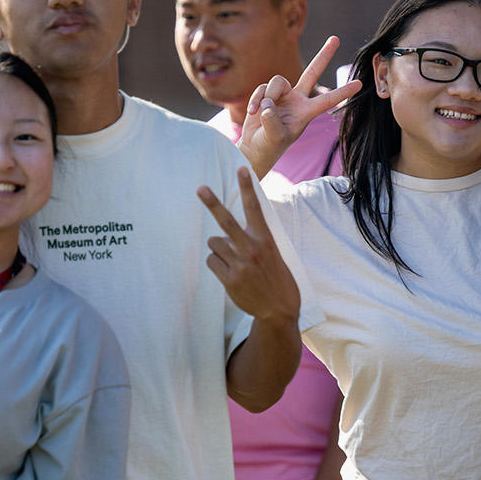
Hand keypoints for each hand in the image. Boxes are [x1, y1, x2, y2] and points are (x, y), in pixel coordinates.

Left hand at [197, 168, 300, 323]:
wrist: (280, 310)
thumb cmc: (276, 278)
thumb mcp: (274, 254)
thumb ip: (256, 239)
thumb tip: (228, 230)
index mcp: (266, 240)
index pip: (255, 209)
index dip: (247, 188)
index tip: (241, 169)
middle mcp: (252, 249)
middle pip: (226, 221)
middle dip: (212, 203)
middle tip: (200, 189)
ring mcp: (240, 265)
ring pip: (214, 242)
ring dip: (218, 247)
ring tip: (231, 258)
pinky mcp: (230, 280)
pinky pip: (212, 261)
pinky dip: (216, 263)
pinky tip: (228, 271)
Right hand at [236, 37, 360, 176]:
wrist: (253, 147)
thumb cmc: (268, 147)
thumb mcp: (275, 137)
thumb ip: (272, 119)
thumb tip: (268, 102)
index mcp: (305, 112)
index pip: (327, 100)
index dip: (343, 92)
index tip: (360, 84)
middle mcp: (297, 100)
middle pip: (312, 72)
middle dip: (324, 55)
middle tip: (336, 38)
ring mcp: (282, 95)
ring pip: (277, 81)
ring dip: (267, 96)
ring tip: (260, 113)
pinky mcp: (267, 94)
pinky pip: (262, 88)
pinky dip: (255, 100)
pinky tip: (252, 113)